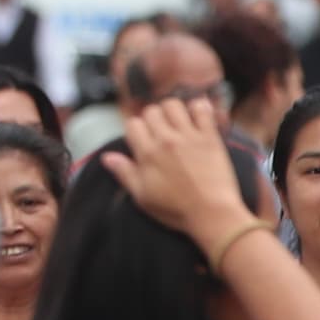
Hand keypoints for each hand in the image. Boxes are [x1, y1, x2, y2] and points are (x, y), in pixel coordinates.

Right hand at [112, 96, 247, 243]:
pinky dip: (198, 108)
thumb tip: (107, 157)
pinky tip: (196, 117)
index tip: (141, 139)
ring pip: (173, 105)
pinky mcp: (209, 136)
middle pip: (151, 111)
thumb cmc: (176, 210)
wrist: (212, 214)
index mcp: (148, 154)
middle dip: (152, 119)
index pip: (133, 124)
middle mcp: (166, 140)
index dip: (135, 130)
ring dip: (172, 111)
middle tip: (158, 132)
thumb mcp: (143, 197)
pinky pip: (201, 109)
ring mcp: (189, 136)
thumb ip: (125, 173)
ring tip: (176, 123)